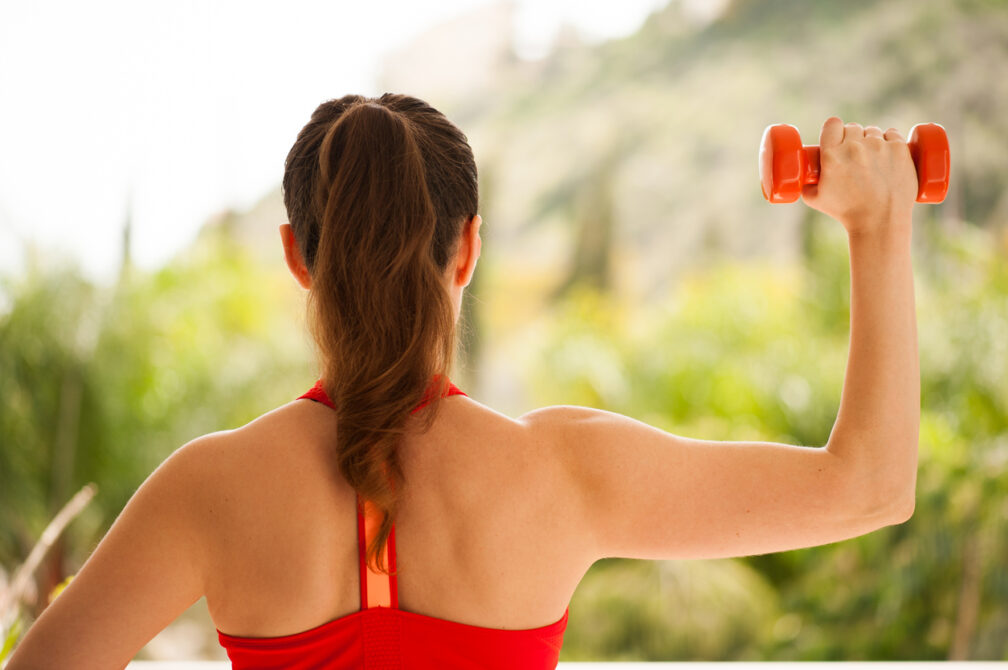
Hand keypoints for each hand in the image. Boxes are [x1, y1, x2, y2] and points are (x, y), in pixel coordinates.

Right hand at [801, 117, 917, 235]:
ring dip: (870, 140)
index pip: (832, 124)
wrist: (879, 222)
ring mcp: (879, 146)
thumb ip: (806, 184)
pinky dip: (889, 141)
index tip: (836, 137)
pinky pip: (892, 133)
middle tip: (854, 154)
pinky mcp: (899, 149)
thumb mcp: (815, 200)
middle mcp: (855, 147)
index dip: (833, 130)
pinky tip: (887, 152)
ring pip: (872, 131)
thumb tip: (803, 179)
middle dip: (851, 138)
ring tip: (871, 158)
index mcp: (832, 155)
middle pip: (852, 128)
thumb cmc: (847, 213)